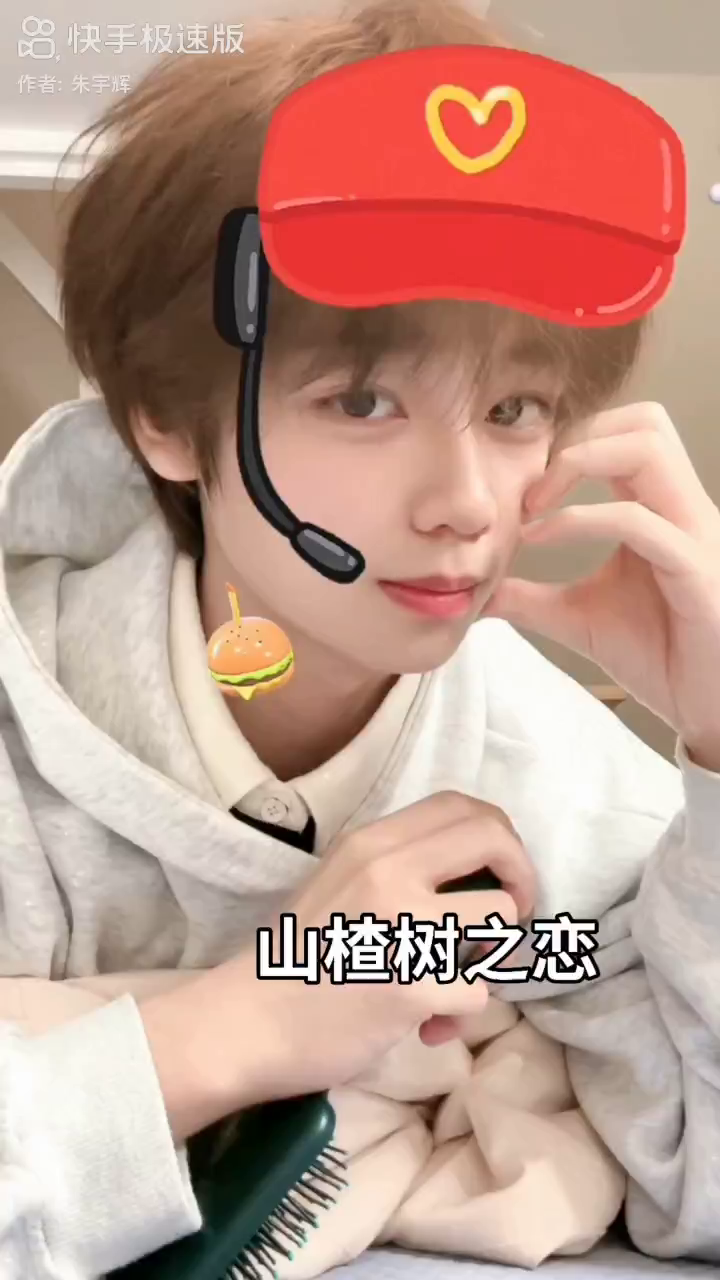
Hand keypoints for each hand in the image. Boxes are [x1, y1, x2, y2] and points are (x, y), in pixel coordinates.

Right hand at [184, 792, 532, 1119]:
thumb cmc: (297, 957)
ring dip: (490, 954)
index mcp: (372, 845)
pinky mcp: (411, 987)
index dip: (500, 837)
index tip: (497, 876)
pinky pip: (479, 992)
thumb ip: (398, 866)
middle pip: (495, 839)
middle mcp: (389, 872)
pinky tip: (425, 1024)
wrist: (247, 1023)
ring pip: (501, 918)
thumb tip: (475, 875)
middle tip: (512, 916)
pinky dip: (460, 1013)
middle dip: (521, 878)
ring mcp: (402, 928)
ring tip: (452, 979)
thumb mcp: (341, 882)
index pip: (462, 806)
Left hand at [484, 402, 719, 771]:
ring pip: (648, 448)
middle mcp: (681, 510)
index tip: (520, 488)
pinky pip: (640, 521)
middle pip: (644, 421)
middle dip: (578, 438)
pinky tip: (542, 540)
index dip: (569, 443)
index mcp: (658, 509)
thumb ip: (530, 598)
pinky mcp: (695, 570)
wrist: (705, 704)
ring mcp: (692, 534)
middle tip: (530, 489)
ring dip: (581, 462)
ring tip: (534, 508)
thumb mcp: (578, 618)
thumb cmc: (660, 655)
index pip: (624, 433)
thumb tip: (477, 592)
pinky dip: (581, 520)